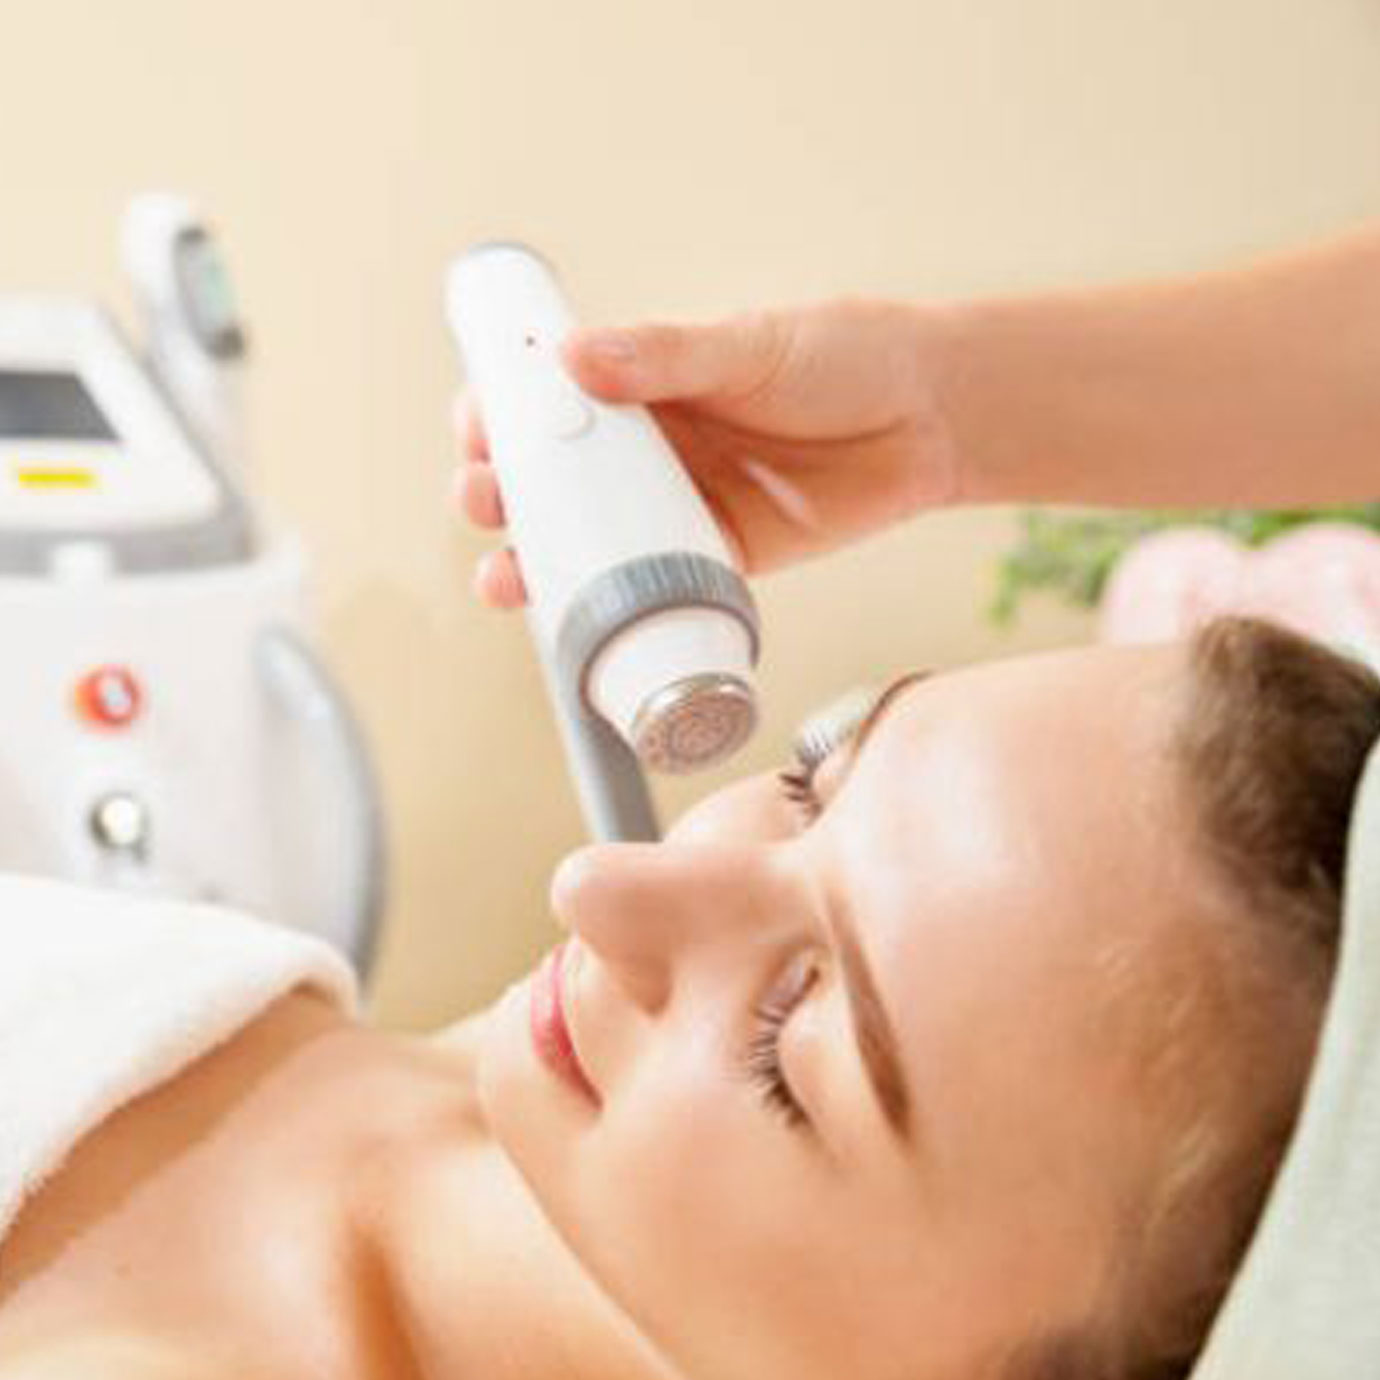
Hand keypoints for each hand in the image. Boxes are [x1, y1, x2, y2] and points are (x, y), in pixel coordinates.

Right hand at [451, 297, 957, 607]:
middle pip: (552, 479)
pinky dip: (610, 609)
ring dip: (535, 563)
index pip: (549, 398)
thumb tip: (575, 357)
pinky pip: (650, 589)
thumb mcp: (749, 345)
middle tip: (483, 499)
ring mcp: (680, 507)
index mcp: (646, 383)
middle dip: (501, 494)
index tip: (473, 426)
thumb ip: (668, 355)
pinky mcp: (718, 559)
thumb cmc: (843, 356)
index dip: (500, 415)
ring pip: (588, 543)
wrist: (930, 418)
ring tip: (504, 576)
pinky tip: (573, 623)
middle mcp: (651, 449)